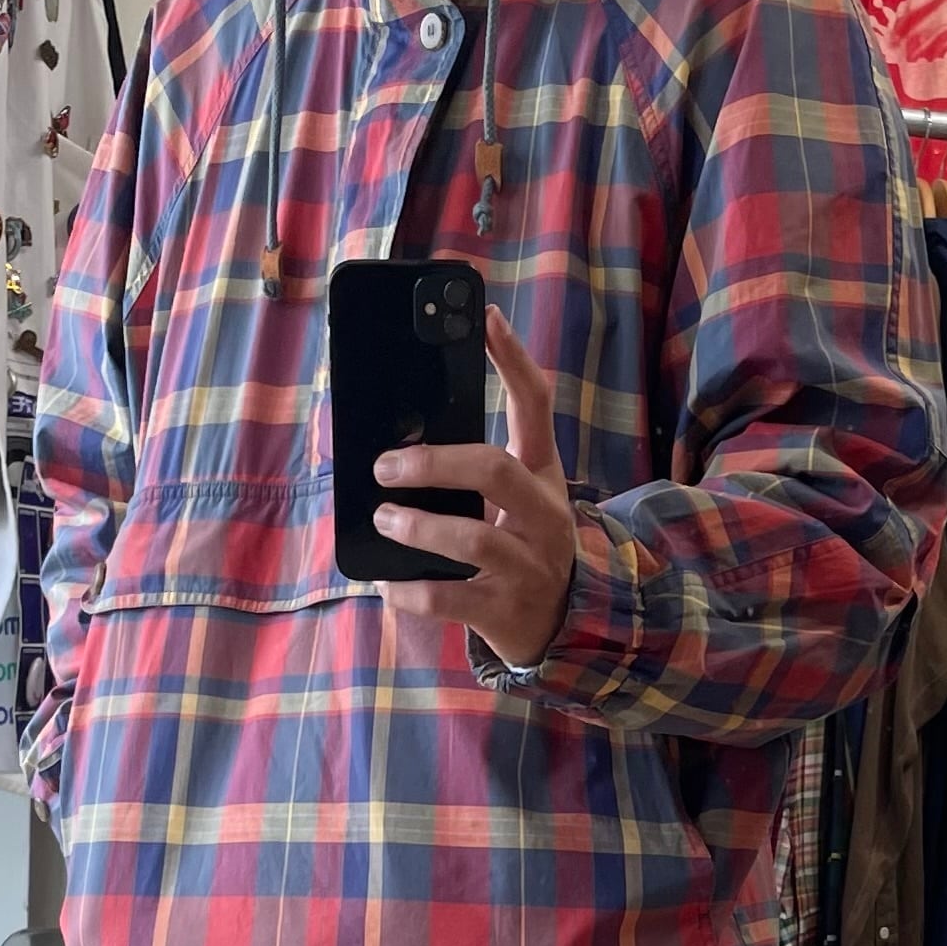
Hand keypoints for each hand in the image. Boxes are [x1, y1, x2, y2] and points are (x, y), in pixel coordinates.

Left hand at [372, 307, 577, 670]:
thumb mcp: (518, 501)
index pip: (536, 406)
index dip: (513, 360)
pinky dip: (410, 591)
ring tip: (384, 518)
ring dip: (420, 526)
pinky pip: (450, 598)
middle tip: (386, 466)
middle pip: (496, 470)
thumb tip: (402, 436)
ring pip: (474, 537)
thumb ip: (476, 469)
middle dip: (434, 463)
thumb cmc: (524, 548)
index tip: (487, 318)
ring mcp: (528, 566)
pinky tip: (388, 583)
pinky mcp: (505, 611)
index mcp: (544, 477)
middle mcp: (544, 517)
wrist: (562, 627)